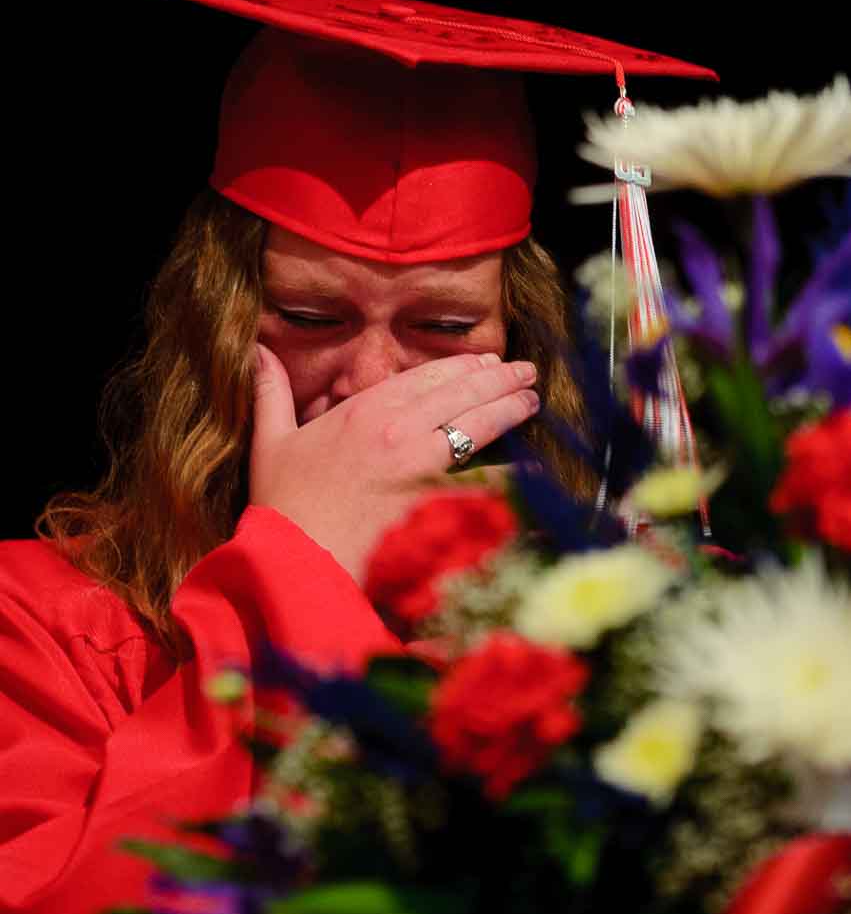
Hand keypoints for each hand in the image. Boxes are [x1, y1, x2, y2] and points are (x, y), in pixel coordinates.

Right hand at [249, 346, 538, 582]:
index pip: (424, 377)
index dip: (459, 367)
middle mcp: (396, 431)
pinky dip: (510, 472)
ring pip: (476, 426)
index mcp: (362, 411)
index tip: (483, 362)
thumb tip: (256, 350)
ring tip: (531, 399)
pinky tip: (531, 463)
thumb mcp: (270, 442)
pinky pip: (484, 481)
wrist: (297, 563)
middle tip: (524, 372)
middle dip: (498, 379)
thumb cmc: (283, 508)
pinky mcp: (436, 503)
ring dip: (509, 409)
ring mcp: (419, 467)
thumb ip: (270, 393)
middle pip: (459, 395)